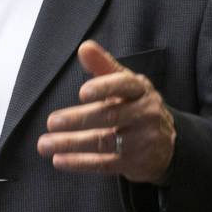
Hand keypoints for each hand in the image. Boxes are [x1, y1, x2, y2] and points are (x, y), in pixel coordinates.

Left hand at [36, 40, 174, 184]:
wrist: (167, 144)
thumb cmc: (137, 105)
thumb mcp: (126, 84)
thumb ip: (103, 66)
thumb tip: (84, 47)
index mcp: (141, 90)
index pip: (124, 85)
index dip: (104, 88)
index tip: (82, 93)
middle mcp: (145, 114)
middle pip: (110, 116)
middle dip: (78, 119)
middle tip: (51, 121)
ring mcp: (141, 140)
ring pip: (103, 142)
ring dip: (71, 143)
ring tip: (44, 144)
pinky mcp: (134, 163)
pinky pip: (104, 163)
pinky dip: (80, 162)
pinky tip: (58, 160)